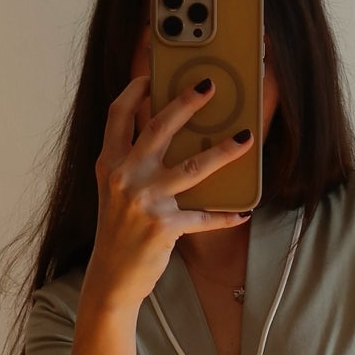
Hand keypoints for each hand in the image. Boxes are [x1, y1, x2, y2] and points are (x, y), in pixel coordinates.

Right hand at [86, 74, 254, 310]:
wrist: (111, 278)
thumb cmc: (118, 232)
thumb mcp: (114, 192)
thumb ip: (131, 164)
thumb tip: (167, 139)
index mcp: (109, 164)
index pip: (117, 116)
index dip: (134, 92)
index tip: (151, 76)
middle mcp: (124, 177)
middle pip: (158, 129)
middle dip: (185, 103)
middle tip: (209, 86)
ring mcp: (144, 201)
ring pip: (192, 167)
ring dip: (223, 151)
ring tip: (245, 137)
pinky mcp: (163, 227)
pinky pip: (203, 217)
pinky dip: (224, 217)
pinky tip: (242, 212)